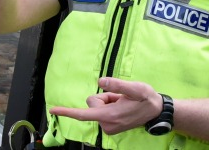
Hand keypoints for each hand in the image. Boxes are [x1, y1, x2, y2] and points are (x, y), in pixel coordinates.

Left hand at [49, 77, 163, 134]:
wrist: (156, 111)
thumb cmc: (146, 98)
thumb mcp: (135, 88)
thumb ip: (117, 85)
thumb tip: (100, 81)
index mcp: (110, 116)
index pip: (83, 114)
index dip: (67, 111)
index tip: (52, 110)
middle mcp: (107, 125)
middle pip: (93, 104)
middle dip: (104, 97)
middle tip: (121, 98)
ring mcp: (109, 127)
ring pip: (97, 107)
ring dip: (109, 101)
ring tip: (123, 102)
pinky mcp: (110, 127)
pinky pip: (102, 111)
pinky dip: (110, 106)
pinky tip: (122, 106)